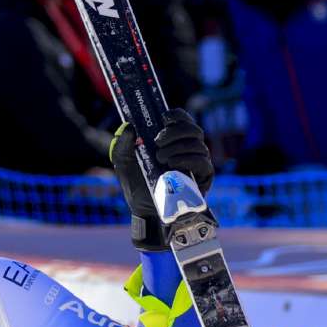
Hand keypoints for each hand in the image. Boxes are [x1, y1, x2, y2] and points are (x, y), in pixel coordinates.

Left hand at [110, 108, 213, 250]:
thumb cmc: (137, 185)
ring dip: (178, 148)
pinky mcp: (203, 178)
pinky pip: (203, 163)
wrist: (143, 210)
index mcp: (173, 141)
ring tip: (160, 158)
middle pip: (194, 130)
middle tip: (158, 141)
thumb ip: (123, 145)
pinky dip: (188, 159)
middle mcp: (188, 149)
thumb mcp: (124, 164)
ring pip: (198, 145)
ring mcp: (197, 163)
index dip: (177, 116)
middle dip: (176, 132)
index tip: (165, 117)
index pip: (183, 121)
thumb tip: (128, 126)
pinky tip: (173, 164)